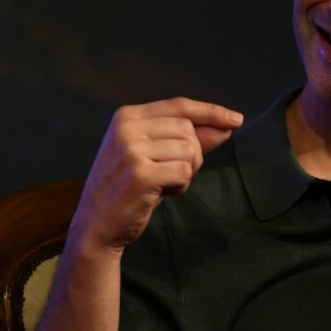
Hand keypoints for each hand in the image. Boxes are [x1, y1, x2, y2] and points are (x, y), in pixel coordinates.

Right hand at [68, 97, 243, 253]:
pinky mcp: (141, 173)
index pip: (179, 106)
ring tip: (163, 184)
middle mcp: (127, 127)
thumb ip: (187, 139)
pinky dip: (181, 186)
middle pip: (188, 129)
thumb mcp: (155, 156)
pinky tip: (162, 193)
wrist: (96, 225)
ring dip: (186, 172)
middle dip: (194, 153)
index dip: (210, 111)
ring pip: (189, 151)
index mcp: (127, 116)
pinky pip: (184, 172)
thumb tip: (225, 126)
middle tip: (174, 173)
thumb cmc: (128, 188)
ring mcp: (132, 149)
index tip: (235, 119)